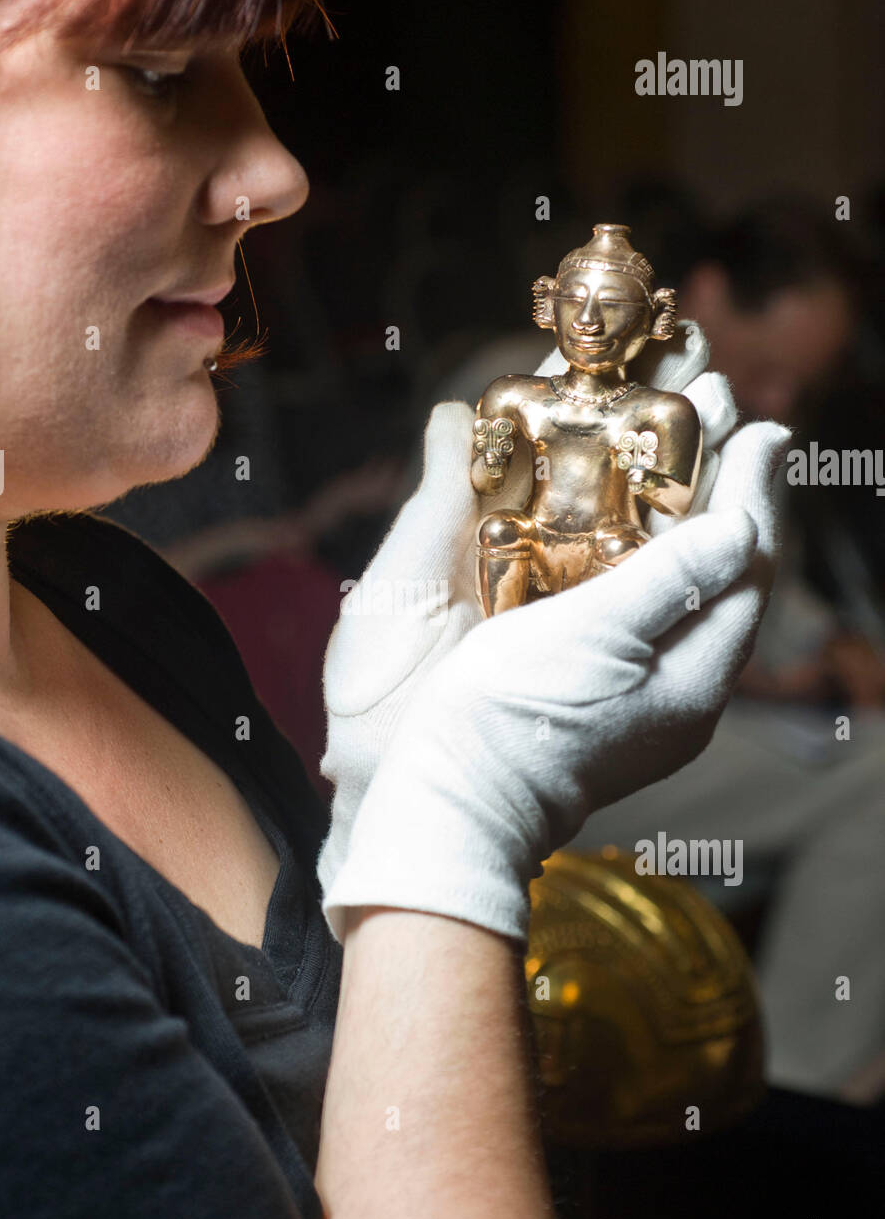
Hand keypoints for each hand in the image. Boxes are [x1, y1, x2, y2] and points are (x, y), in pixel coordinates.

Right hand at [317, 319, 744, 892]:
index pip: (748, 565)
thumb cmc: (515, 719)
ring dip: (684, 515)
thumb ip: (675, 579)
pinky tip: (625, 522)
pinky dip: (643, 554)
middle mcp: (682, 685)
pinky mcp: (602, 694)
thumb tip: (742, 524)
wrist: (456, 800)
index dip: (755, 489)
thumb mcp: (599, 638)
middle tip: (728, 418)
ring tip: (684, 451)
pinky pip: (641, 607)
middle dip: (724, 490)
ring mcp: (643, 694)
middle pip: (721, 570)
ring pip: (681, 585)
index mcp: (696, 674)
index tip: (762, 424)